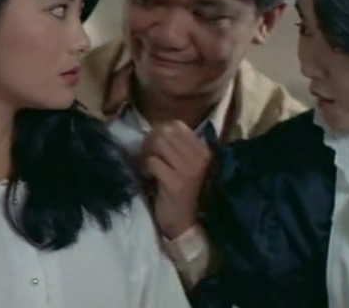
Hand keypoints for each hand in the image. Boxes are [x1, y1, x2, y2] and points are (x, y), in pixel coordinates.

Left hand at [142, 120, 213, 238]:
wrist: (185, 223)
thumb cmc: (183, 192)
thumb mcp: (186, 164)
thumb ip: (177, 146)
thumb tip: (156, 129)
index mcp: (204, 150)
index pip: (176, 125)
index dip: (159, 131)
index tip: (153, 144)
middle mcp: (200, 158)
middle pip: (165, 132)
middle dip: (150, 141)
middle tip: (146, 155)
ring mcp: (189, 170)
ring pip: (158, 144)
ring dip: (147, 153)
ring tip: (147, 166)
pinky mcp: (175, 183)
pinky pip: (152, 162)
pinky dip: (145, 167)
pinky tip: (148, 177)